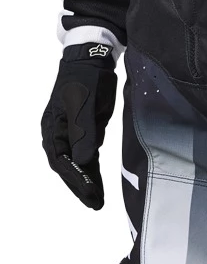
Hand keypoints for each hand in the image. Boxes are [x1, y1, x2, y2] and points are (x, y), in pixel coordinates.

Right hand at [41, 44, 117, 209]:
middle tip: (95, 203)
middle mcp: (57, 133)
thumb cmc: (86, 79)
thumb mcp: (85, 105)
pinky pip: (85, 156)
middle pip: (66, 166)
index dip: (75, 179)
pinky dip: (90, 170)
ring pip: (76, 163)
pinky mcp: (83, 131)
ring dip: (85, 181)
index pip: (61, 161)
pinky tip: (97, 182)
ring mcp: (70, 133)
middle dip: (79, 186)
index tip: (89, 194)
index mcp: (53, 128)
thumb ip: (84, 134)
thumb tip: (83, 161)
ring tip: (97, 200)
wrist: (92, 60)